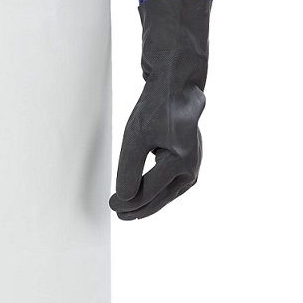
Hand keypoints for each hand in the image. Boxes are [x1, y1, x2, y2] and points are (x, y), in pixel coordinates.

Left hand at [110, 0, 209, 220]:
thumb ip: (130, 169)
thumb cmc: (157, 108)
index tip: (110, 205)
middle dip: (138, 209)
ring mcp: (192, 167)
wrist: (176, 88)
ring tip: (128, 211)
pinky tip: (142, 196)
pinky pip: (170, 184)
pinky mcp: (189, 163)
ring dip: (148, 203)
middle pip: (160, 198)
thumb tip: (125, 198)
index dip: (127, 201)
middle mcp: (191, 169)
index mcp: (180, 163)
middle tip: (118, 215)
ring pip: (166, 194)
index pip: (148, 192)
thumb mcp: (136, 137)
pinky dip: (156, 192)